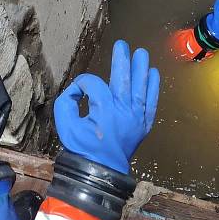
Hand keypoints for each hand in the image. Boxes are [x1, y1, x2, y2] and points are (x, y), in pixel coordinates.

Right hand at [54, 40, 160, 173]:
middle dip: (122, 60)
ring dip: (141, 69)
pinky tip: (153, 73)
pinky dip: (153, 88)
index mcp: (104, 110)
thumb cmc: (82, 149)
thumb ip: (67, 102)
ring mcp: (136, 118)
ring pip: (141, 87)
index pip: (94, 84)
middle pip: (123, 78)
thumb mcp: (65, 125)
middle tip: (122, 45)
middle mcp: (123, 111)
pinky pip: (151, 103)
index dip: (83, 83)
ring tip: (141, 53)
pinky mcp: (143, 125)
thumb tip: (76, 90)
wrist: (100, 173)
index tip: (77, 89)